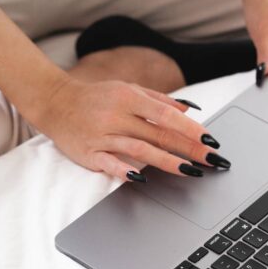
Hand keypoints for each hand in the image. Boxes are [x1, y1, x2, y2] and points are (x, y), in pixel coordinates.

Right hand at [31, 75, 224, 181]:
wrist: (56, 103)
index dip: (189, 128)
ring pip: (139, 150)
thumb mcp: (128, 90)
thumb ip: (159, 100)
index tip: (210, 140)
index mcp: (128, 98)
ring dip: (167, 162)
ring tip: (190, 171)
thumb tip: (190, 111)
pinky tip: (142, 178)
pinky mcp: (89, 153)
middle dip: (188, 148)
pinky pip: (110, 163)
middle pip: (158, 134)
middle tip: (211, 160)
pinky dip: (125, 170)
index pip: (165, 115)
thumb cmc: (97, 97)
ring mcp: (102, 135)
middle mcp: (116, 116)